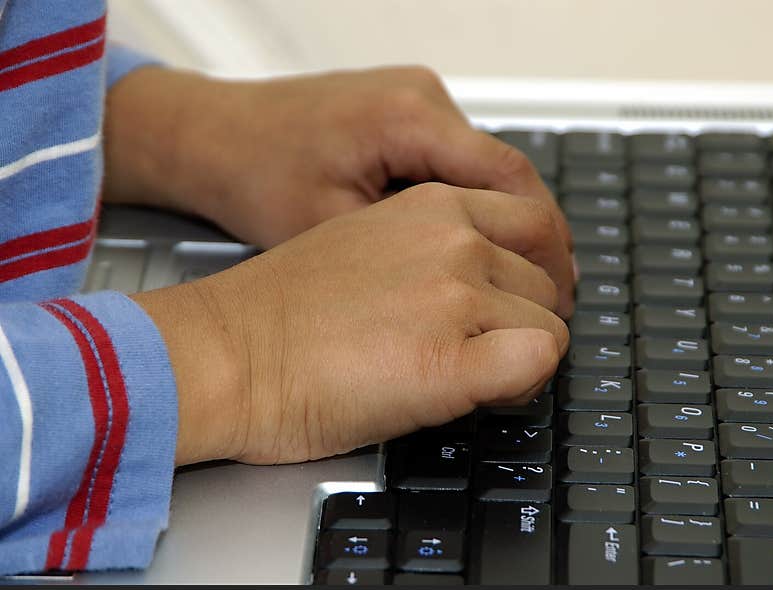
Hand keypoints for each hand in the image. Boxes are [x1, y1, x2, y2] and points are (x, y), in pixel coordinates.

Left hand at [102, 65, 571, 277]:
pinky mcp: (401, 116)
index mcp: (409, 119)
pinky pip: (457, 166)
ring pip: (486, 174)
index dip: (544, 241)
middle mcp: (421, 99)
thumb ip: (412, 258)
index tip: (556, 289)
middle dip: (535, 239)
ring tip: (519, 285)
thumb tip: (472, 300)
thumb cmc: (254, 175)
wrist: (208, 136)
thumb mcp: (335, 231)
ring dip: (507, 227)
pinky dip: (475, 210)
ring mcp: (413, 102)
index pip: (510, 179)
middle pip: (509, 175)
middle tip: (550, 298)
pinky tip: (476, 254)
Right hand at [133, 184, 570, 464]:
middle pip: (547, 282)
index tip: (521, 305)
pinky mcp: (451, 358)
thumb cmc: (276, 314)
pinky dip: (524, 383)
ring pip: (550, 326)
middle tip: (490, 350)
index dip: (535, 275)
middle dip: (529, 320)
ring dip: (523, 355)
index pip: (535, 227)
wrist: (225, 355)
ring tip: (470, 374)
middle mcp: (453, 240)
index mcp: (432, 205)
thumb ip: (431, 250)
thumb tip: (481, 284)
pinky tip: (482, 392)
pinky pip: (538, 361)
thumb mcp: (367, 244)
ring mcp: (455, 294)